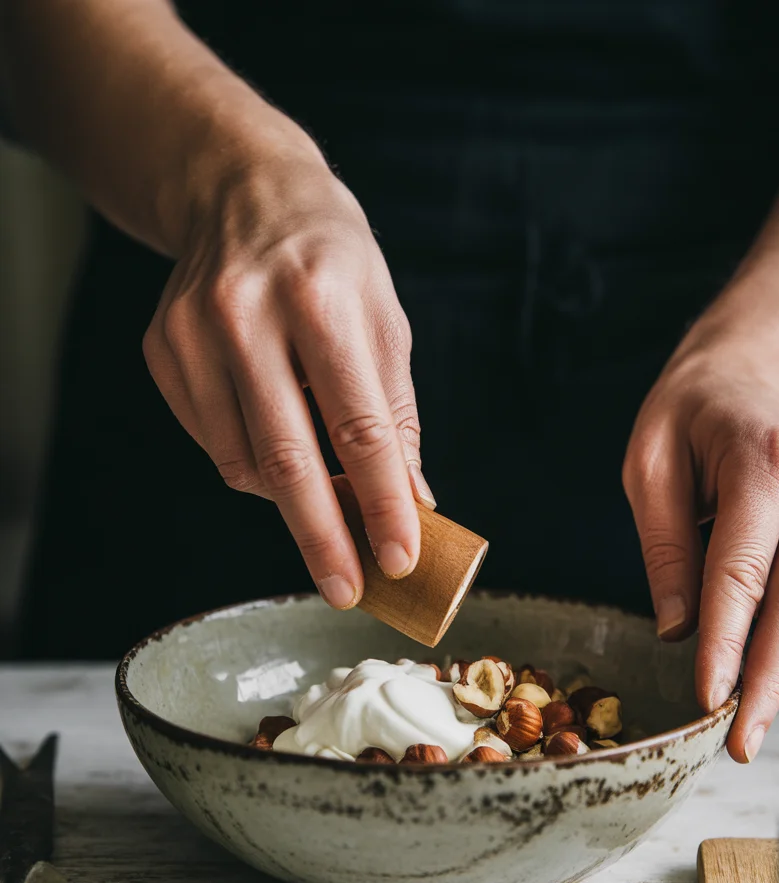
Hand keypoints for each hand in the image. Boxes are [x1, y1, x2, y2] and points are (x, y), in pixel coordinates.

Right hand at [142, 138, 433, 609]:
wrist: (241, 191)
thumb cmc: (333, 263)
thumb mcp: (383, 322)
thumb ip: (394, 416)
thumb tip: (412, 505)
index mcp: (322, 301)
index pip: (359, 428)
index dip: (382, 503)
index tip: (400, 560)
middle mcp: (248, 315)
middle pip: (288, 459)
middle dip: (323, 537)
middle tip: (346, 591)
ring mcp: (193, 333)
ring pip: (243, 463)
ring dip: (289, 498)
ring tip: (320, 488)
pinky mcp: (162, 350)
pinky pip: (212, 443)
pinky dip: (251, 464)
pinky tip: (273, 436)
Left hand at [623, 346, 778, 762]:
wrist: (755, 377)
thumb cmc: (689, 417)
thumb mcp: (650, 464)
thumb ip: (665, 545)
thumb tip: (677, 630)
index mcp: (766, 463)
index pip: (742, 571)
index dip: (726, 642)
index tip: (707, 699)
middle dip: (767, 682)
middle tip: (739, 743)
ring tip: (749, 731)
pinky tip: (770, 686)